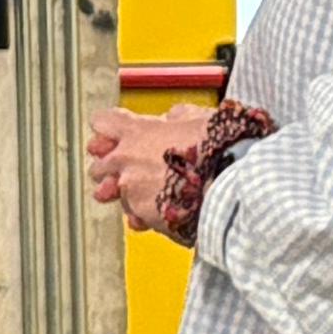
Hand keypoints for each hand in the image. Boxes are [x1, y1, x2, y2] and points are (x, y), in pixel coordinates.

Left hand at [84, 105, 212, 217]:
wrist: (234, 183)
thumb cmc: (221, 148)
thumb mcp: (200, 118)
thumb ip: (178, 117)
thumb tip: (172, 118)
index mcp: (137, 132)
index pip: (103, 123)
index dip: (110, 128)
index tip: (119, 133)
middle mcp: (126, 161)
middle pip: (98, 165)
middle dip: (111, 166)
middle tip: (131, 168)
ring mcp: (132, 190)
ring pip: (113, 194)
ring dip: (125, 192)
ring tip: (150, 193)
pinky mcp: (143, 214)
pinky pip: (134, 216)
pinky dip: (143, 214)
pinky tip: (161, 211)